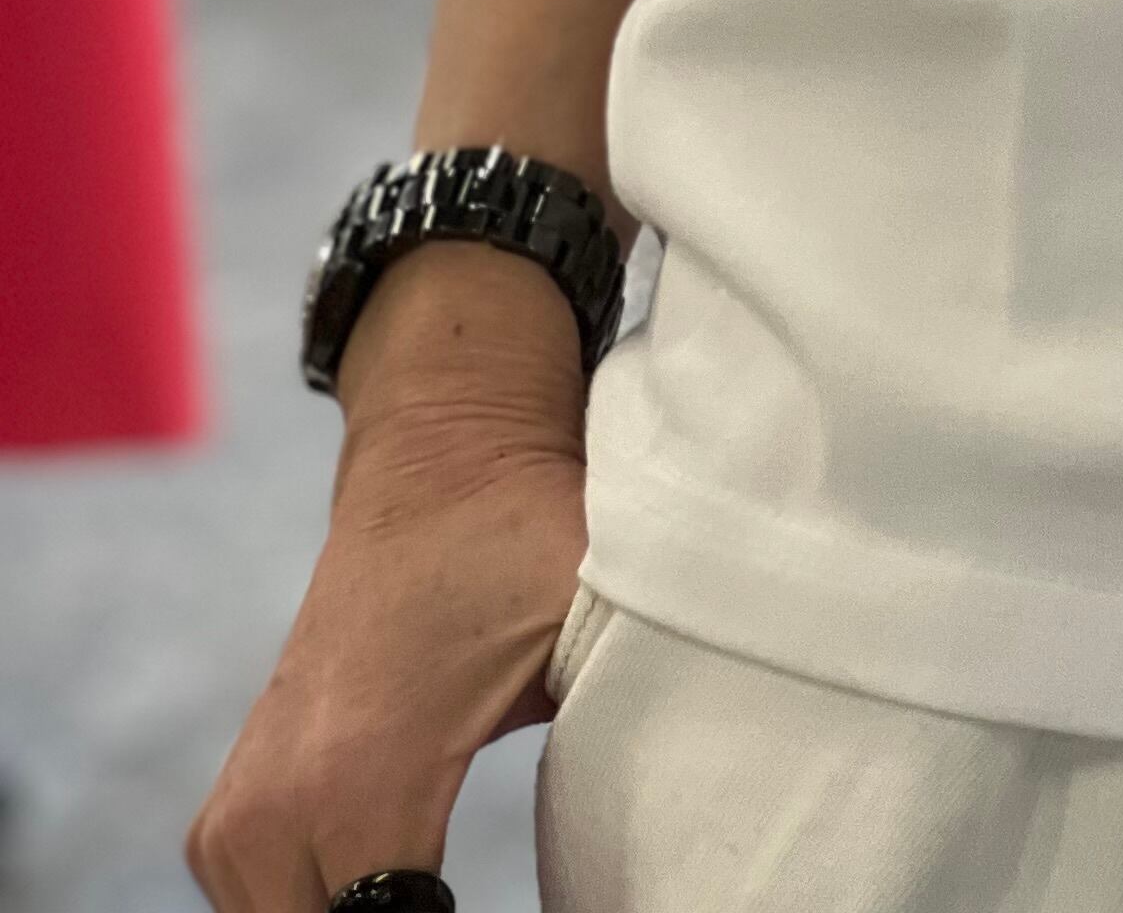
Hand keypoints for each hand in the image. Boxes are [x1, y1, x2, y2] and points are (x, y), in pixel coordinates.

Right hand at [188, 256, 588, 912]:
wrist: (439, 455)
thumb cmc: (523, 543)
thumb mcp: (594, 631)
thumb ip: (624, 745)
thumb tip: (687, 829)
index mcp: (362, 779)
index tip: (509, 897)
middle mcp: (277, 807)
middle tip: (473, 890)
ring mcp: (241, 809)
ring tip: (440, 891)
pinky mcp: (233, 805)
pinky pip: (262, 906)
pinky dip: (316, 907)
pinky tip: (390, 893)